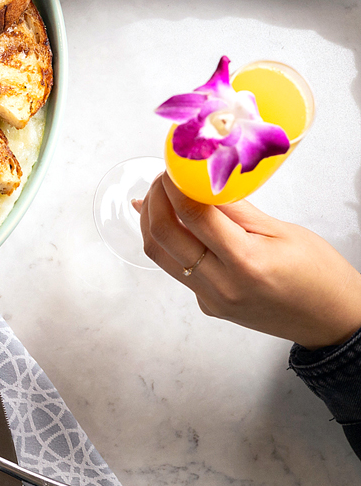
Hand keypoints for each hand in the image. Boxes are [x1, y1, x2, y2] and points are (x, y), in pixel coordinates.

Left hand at [138, 172, 360, 349]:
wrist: (333, 320)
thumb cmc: (319, 275)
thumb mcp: (282, 230)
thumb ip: (236, 207)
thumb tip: (201, 181)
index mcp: (245, 262)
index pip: (192, 215)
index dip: (174, 184)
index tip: (172, 165)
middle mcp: (222, 285)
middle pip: (162, 236)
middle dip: (155, 199)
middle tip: (163, 177)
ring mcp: (211, 299)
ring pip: (159, 254)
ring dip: (152, 221)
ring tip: (162, 195)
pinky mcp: (208, 305)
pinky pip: (175, 269)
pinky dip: (168, 242)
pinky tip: (173, 222)